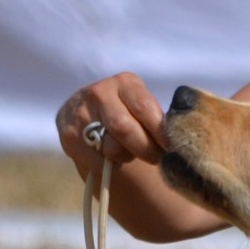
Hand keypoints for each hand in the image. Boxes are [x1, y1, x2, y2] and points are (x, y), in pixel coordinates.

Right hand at [56, 72, 170, 171]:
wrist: (89, 112)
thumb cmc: (128, 112)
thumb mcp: (142, 106)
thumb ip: (156, 118)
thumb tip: (181, 140)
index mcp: (125, 82)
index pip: (145, 108)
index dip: (161, 133)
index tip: (171, 148)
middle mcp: (99, 92)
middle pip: (124, 128)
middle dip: (145, 149)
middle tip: (155, 158)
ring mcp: (80, 112)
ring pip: (110, 146)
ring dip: (126, 157)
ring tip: (130, 153)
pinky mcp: (68, 134)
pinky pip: (96, 160)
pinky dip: (109, 165)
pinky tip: (112, 158)